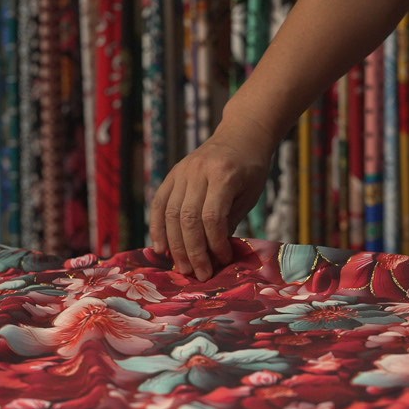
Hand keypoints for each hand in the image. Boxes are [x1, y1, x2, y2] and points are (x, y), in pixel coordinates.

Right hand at [150, 122, 273, 280]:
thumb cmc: (251, 169)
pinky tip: (161, 248)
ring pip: (170, 214)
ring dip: (175, 245)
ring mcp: (182, 171)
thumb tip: (213, 255)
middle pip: (187, 218)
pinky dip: (158, 227)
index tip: (222, 260)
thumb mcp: (249, 195)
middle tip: (199, 274)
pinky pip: (159, 203)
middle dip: (192, 251)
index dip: (215, 244)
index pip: (212, 217)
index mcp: (224, 175)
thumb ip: (230, 221)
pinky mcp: (172, 174)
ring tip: (182, 268)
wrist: (241, 135)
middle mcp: (198, 171)